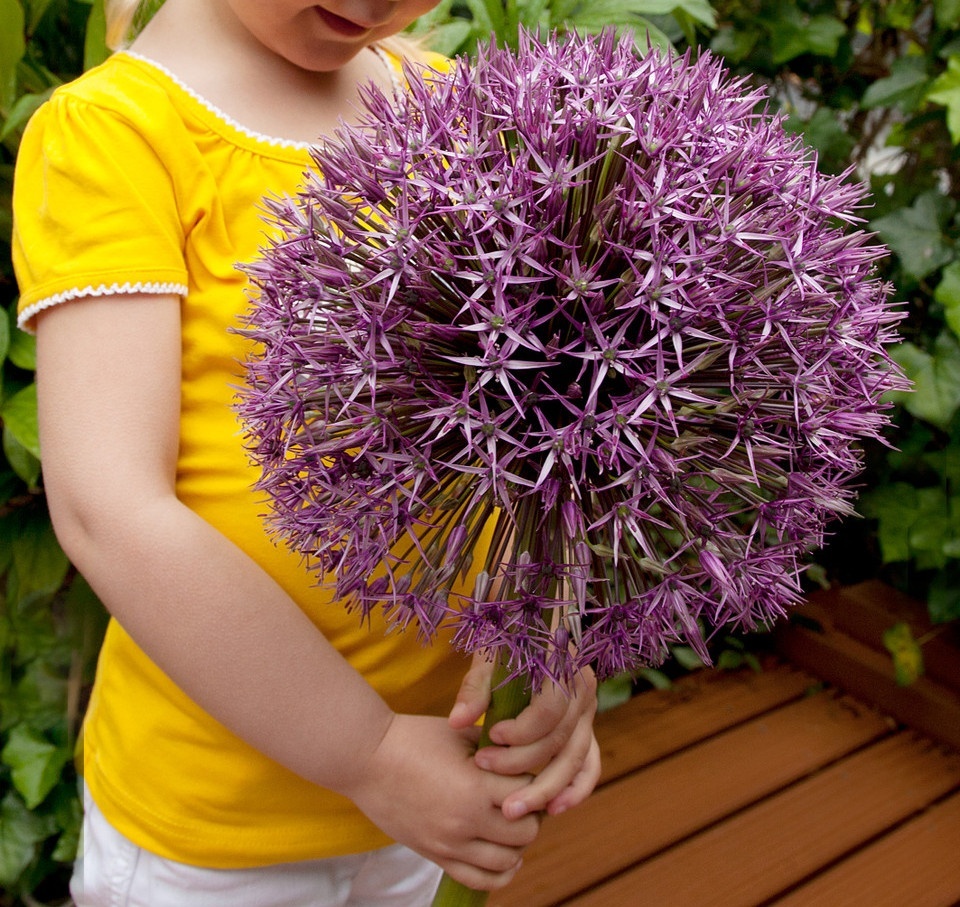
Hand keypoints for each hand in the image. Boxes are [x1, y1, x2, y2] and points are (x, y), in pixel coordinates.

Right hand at [344, 714, 539, 890]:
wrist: (367, 759)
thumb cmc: (413, 738)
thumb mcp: (459, 734)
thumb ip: (495, 746)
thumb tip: (524, 752)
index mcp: (475, 785)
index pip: (529, 794)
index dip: (532, 780)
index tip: (525, 771)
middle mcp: (466, 821)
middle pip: (526, 832)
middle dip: (531, 814)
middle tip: (523, 798)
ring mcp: (450, 844)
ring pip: (508, 862)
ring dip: (518, 844)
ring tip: (511, 824)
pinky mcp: (436, 856)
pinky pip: (480, 881)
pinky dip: (500, 873)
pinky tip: (503, 854)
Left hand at [449, 654, 601, 820]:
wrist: (529, 630)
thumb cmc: (507, 643)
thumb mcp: (488, 658)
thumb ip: (475, 689)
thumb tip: (457, 722)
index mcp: (563, 668)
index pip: (549, 711)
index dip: (521, 731)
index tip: (491, 736)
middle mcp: (583, 691)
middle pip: (561, 741)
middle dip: (523, 768)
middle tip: (487, 779)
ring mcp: (588, 713)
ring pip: (576, 760)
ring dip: (547, 790)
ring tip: (514, 810)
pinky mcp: (585, 730)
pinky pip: (589, 765)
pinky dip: (575, 790)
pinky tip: (552, 809)